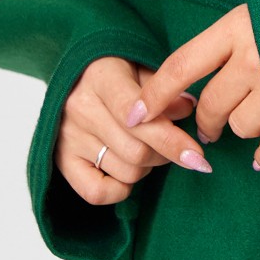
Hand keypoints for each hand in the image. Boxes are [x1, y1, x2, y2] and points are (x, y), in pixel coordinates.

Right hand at [54, 55, 202, 205]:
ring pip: (126, 172)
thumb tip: (189, 110)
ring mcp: (68, 137)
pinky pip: (96, 193)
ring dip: (148, 167)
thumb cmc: (118, 71)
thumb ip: (165, 89)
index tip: (198, 155)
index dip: (172, 139)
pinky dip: (120, 189)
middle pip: (138, 151)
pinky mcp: (61, 160)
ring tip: (147, 148)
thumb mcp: (142, 65)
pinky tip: (128, 172)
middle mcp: (80, 108)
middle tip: (175, 144)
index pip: (138, 116)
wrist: (76, 76)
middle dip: (167, 152)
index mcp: (101, 77)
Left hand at [133, 3, 259, 171]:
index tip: (134, 117)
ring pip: (240, 127)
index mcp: (238, 27)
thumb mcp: (258, 16)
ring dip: (241, 131)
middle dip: (206, 121)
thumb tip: (182, 87)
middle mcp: (255, 57)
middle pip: (211, 105)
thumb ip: (224, 45)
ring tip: (251, 124)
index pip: (180, 66)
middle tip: (210, 126)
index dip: (153, 97)